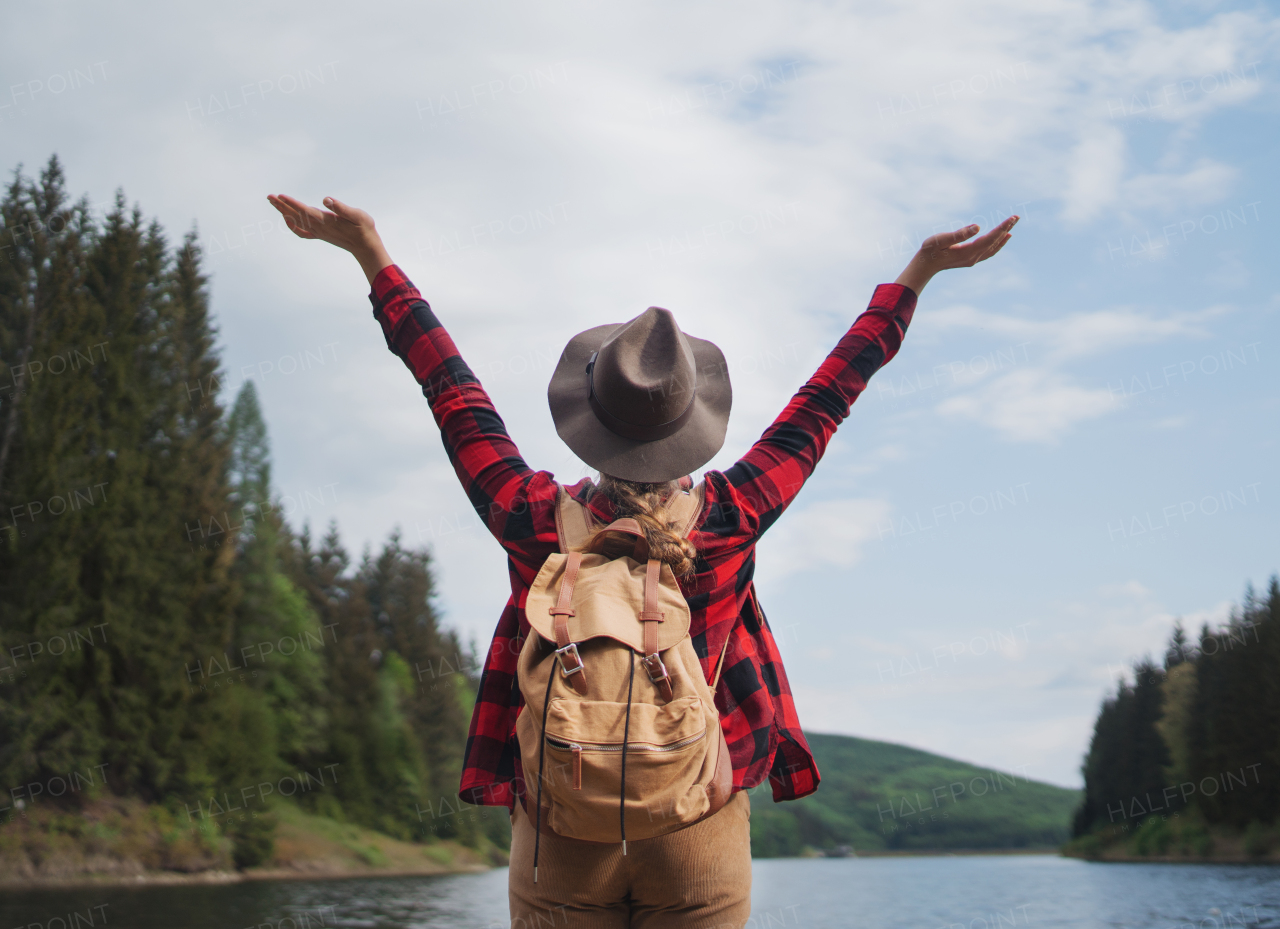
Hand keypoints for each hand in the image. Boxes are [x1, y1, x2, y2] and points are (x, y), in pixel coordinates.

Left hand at [267, 193, 393, 284]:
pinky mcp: (321, 235)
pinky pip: (302, 231)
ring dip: (284, 212)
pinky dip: (292, 225)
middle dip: (282, 205)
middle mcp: (319, 228)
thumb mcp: (358, 215)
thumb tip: (326, 200)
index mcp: (326, 221)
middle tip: (269, 196)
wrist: (366, 248)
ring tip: (274, 202)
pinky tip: (287, 220)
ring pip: (297, 221)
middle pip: (296, 215)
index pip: (304, 211)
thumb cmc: (365, 229)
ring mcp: (318, 232)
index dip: (292, 203)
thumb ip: (341, 208)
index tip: (280, 196)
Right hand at [895, 215, 1017, 295]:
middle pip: (994, 242)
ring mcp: (973, 260)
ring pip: (993, 247)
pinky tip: (1003, 238)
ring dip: (1003, 236)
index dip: (1002, 228)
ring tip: (1012, 226)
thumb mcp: (941, 240)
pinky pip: (989, 251)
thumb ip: (959, 234)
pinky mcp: (971, 259)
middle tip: (1017, 217)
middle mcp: (973, 257)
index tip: (1012, 218)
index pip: (989, 238)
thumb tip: (978, 226)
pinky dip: (998, 244)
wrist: (925, 266)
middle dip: (1006, 229)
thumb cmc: (930, 250)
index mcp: (968, 251)